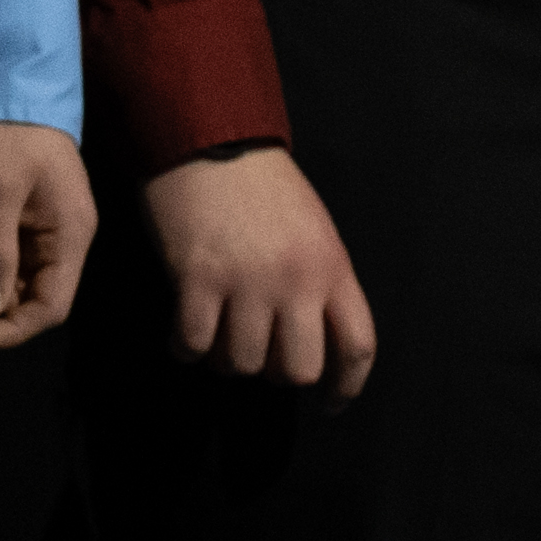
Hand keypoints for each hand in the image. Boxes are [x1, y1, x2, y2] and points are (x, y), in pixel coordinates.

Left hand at [0, 122, 95, 351]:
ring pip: (26, 283)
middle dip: (2, 317)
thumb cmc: (8, 132)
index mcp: (72, 234)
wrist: (13, 84)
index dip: (14, 330)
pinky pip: (15, 261)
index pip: (52, 306)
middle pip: (41, 299)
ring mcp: (49, 230)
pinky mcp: (29, 219)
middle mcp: (67, 239)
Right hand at [141, 149, 372, 395]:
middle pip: (297, 370)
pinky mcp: (197, 279)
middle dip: (275, 372)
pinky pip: (194, 344)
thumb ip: (318, 280)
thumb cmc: (261, 184)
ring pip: (242, 363)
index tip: (329, 402)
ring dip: (226, 359)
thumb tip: (309, 335)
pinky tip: (183, 334)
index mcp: (332, 267)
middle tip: (257, 353)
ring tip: (215, 335)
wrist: (206, 138)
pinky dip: (186, 348)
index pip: (357, 346)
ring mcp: (246, 282)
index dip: (345, 386)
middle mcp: (295, 281)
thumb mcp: (313, 229)